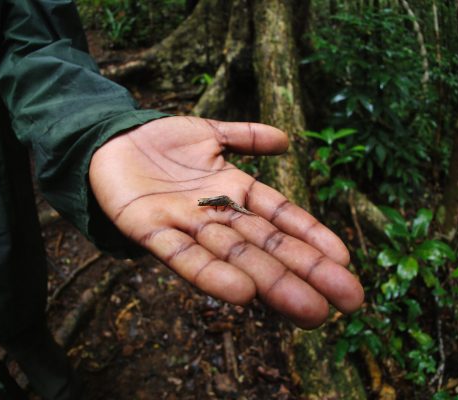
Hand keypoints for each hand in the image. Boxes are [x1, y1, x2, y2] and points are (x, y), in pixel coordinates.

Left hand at [89, 116, 363, 328]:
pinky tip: (242, 294)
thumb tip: (287, 141)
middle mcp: (216, 215)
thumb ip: (245, 135)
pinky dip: (210, 274)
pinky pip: (183, 256)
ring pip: (235, 256)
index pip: (281, 217)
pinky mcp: (149, 229)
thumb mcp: (209, 131)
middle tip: (346, 303)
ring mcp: (185, 225)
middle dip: (306, 273)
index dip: (312, 237)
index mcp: (233, 191)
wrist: (110, 141)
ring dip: (271, 283)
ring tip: (308, 310)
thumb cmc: (161, 141)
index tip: (345, 261)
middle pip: (267, 246)